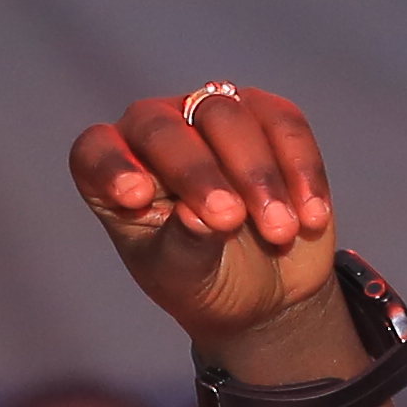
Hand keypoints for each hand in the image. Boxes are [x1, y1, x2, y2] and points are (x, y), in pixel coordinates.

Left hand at [66, 86, 352, 370]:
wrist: (265, 289)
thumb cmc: (203, 282)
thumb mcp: (184, 277)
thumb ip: (184, 245)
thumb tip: (199, 214)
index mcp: (113, 175)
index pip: (96, 151)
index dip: (112, 166)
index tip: (136, 197)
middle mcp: (155, 134)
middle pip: (162, 128)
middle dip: (197, 173)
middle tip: (228, 220)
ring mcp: (210, 117)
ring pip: (227, 116)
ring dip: (257, 176)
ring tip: (279, 232)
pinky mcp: (267, 119)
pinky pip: (284, 123)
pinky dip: (301, 168)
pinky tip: (311, 216)